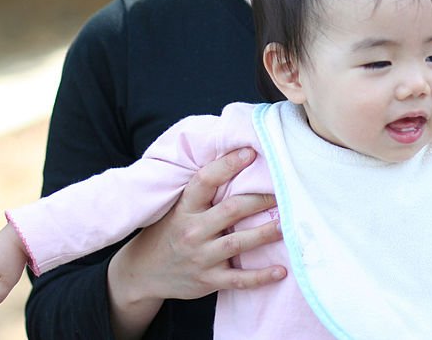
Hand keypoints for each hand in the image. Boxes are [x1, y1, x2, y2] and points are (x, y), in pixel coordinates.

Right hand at [107, 147, 285, 338]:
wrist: (143, 272)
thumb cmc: (169, 232)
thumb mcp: (177, 208)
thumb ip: (203, 192)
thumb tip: (237, 161)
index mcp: (184, 208)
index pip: (205, 181)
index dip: (227, 165)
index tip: (250, 152)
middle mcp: (192, 231)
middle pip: (231, 210)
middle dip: (259, 199)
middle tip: (284, 191)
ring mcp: (200, 257)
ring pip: (238, 243)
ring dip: (265, 233)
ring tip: (288, 224)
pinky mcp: (208, 280)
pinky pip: (238, 279)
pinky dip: (261, 276)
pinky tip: (281, 270)